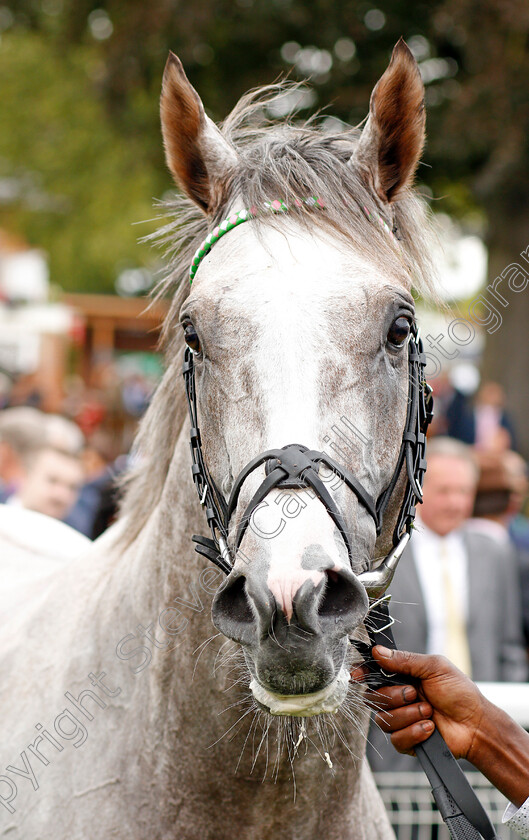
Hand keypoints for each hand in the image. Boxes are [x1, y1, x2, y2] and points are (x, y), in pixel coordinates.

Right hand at [367, 646, 486, 759]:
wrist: (476, 724)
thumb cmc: (459, 692)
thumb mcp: (434, 667)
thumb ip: (405, 660)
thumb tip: (377, 651)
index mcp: (402, 677)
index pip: (373, 674)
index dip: (362, 674)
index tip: (358, 675)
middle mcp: (398, 698)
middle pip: (374, 698)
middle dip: (395, 696)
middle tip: (415, 693)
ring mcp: (402, 720)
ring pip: (384, 720)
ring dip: (408, 715)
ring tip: (429, 712)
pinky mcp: (407, 741)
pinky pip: (396, 739)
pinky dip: (414, 732)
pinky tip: (430, 728)